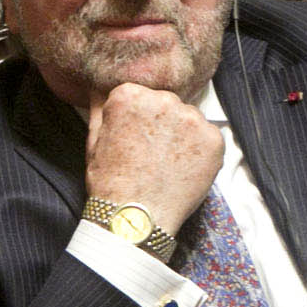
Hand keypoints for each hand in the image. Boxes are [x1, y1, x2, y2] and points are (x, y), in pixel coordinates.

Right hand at [86, 82, 222, 234]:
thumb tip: (100, 88)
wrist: (136, 218)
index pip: (141, 96)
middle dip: (163, 124)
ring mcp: (191, 118)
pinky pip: (208, 137)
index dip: (139, 120)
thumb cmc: (111, 184)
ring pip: (189, 119)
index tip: (135, 138)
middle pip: (167, 104)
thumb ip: (102, 109)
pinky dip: (201, 152)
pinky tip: (184, 169)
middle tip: (152, 154)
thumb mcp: (94, 141)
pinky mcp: (212, 138)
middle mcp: (163, 99)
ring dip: (183, 136)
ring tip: (168, 164)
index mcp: (130, 95)